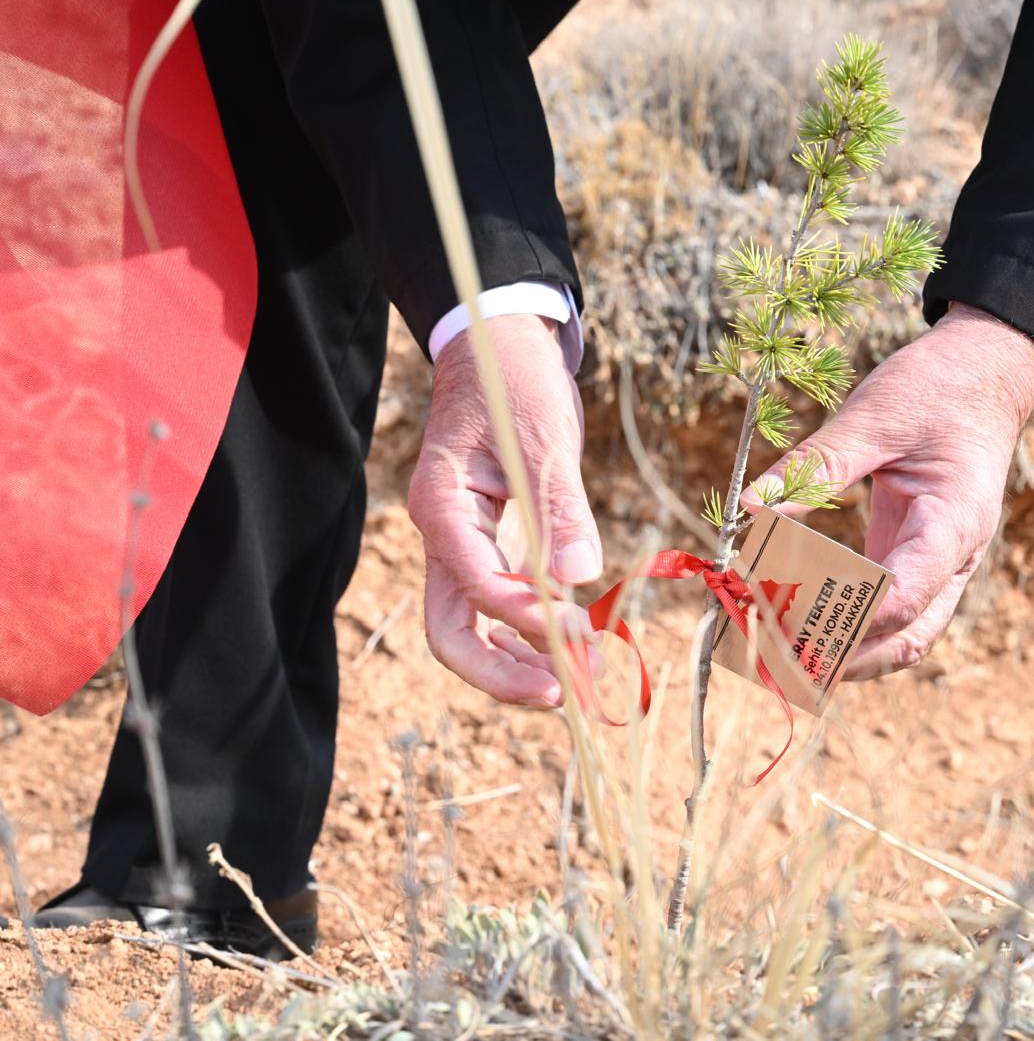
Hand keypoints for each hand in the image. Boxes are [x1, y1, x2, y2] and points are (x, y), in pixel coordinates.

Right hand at [408, 315, 602, 705]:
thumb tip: (579, 574)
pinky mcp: (490, 549)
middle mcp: (444, 536)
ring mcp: (463, 548)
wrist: (500, 350)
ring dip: (520, 661)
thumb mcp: (543, 437)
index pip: (470, 583)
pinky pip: (499, 609)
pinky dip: (530, 634)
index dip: (520, 616)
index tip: (575, 629)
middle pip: (452, 631)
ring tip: (581, 679)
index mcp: (442, 506)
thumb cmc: (514, 382)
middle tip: (564, 693)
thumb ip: (559, 506)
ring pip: (472, 629)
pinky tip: (573, 647)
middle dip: (502, 671)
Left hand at [741, 303, 1033, 677]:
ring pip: (900, 636)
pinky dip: (846, 624)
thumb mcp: (872, 418)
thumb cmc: (937, 389)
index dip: (846, 622)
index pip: (905, 597)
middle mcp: (954, 557)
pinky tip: (797, 624)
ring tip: (779, 654)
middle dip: (843, 658)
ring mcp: (940, 563)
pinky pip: (887, 609)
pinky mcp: (917, 558)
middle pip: (906, 638)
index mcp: (955, 523)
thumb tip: (749, 508)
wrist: (985, 372)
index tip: (784, 625)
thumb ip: (813, 466)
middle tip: (774, 659)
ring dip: (845, 653)